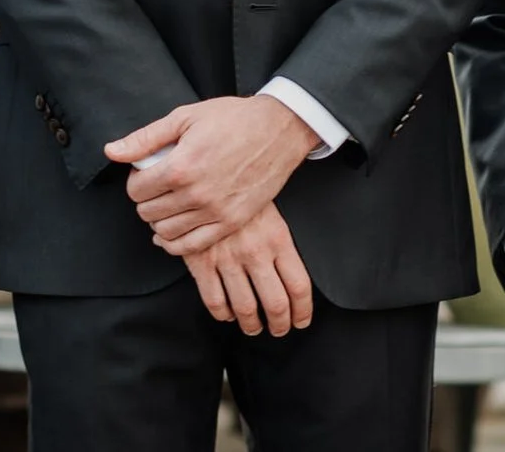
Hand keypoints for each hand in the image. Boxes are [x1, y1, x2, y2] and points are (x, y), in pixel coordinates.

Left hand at [109, 96, 318, 256]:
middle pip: (148, 213)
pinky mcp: (231, 223)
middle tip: (156, 187)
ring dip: (159, 220)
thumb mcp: (184, 118)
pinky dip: (176, 243)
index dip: (135, 182)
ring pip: (166, 232)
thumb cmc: (232, 119)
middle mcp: (196, 195)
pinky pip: (192, 246)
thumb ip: (144, 139)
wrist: (278, 130)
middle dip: (146, 200)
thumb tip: (111, 151)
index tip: (145, 173)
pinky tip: (173, 231)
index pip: (136, 191)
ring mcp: (216, 212)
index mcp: (180, 167)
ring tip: (166, 204)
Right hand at [185, 202, 312, 337]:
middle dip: (279, 324)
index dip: (302, 311)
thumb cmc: (241, 194)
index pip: (299, 286)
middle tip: (278, 329)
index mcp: (278, 238)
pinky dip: (223, 313)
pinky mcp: (202, 262)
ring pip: (245, 308)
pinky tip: (227, 312)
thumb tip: (293, 281)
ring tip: (253, 326)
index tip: (301, 320)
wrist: (205, 176)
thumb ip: (282, 245)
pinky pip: (215, 301)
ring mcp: (228, 258)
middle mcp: (255, 251)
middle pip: (275, 304)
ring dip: (251, 324)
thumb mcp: (271, 212)